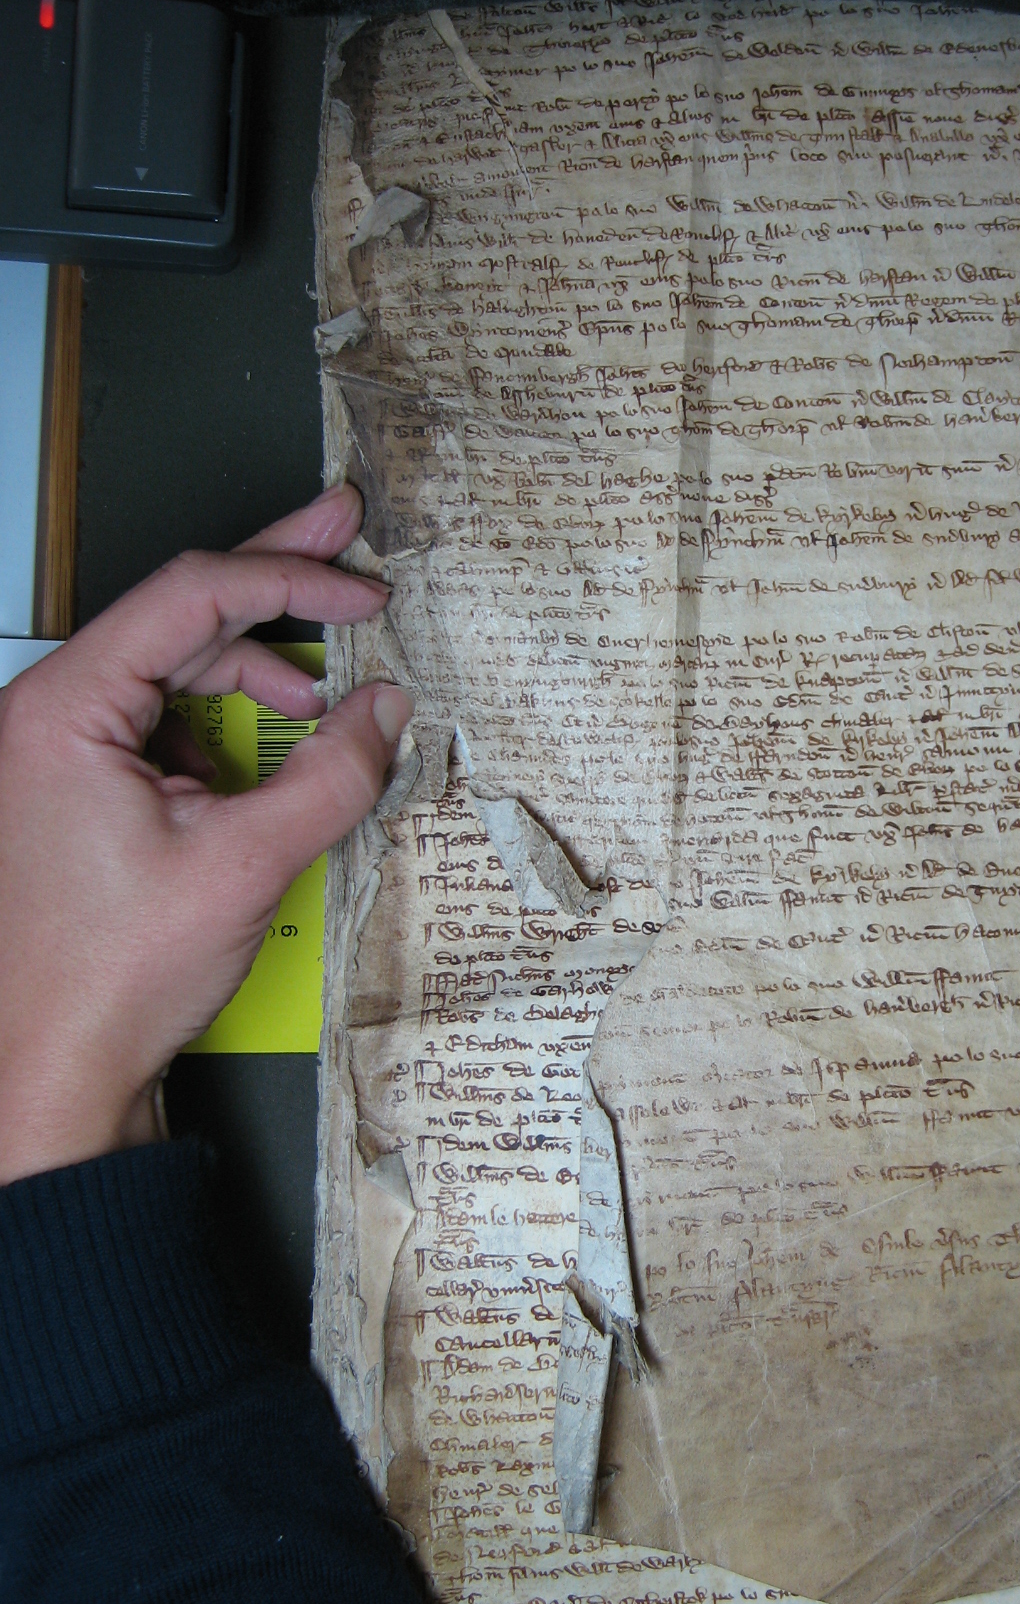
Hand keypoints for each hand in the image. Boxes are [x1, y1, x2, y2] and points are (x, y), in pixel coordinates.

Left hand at [0, 485, 408, 1182]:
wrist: (50, 1073)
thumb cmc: (107, 978)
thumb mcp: (244, 864)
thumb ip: (330, 775)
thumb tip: (387, 711)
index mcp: (63, 710)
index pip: (190, 596)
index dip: (288, 580)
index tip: (360, 590)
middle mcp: (49, 715)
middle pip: (177, 613)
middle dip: (271, 579)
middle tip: (345, 531)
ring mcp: (60, 751)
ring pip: (174, 668)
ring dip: (257, 674)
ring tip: (327, 695)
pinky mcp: (80, 788)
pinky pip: (165, 723)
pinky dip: (228, 727)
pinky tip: (277, 753)